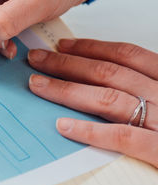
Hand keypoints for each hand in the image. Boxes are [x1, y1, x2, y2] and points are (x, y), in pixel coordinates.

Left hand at [28, 39, 157, 167]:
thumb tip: (107, 81)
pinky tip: (63, 126)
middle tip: (37, 60)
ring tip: (38, 85)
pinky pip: (124, 138)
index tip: (63, 46)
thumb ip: (147, 89)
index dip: (91, 48)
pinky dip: (91, 131)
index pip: (126, 55)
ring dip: (68, 89)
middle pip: (108, 72)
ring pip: (109, 98)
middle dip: (68, 64)